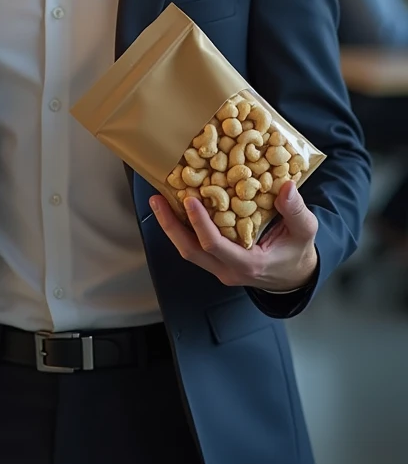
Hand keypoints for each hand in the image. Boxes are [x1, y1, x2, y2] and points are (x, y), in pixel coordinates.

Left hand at [150, 180, 318, 291]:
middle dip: (170, 225)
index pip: (216, 246)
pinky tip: (175, 207)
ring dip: (171, 226)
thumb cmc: (298, 252)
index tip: (190, 200)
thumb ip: (296, 211)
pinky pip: (194, 246)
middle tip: (157, 199)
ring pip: (188, 250)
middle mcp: (228, 269)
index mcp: (249, 264)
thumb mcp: (305, 231)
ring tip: (158, 200)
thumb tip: (286, 186)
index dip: (200, 224)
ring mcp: (220, 267)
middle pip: (191, 251)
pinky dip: (182, 227)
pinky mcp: (217, 261)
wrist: (295, 276)